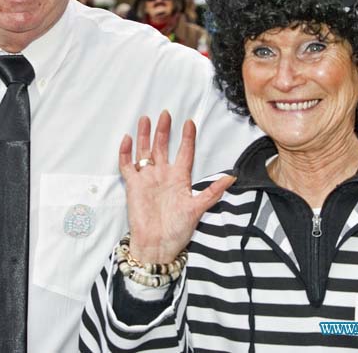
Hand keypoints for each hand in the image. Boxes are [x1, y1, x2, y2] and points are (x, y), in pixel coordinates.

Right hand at [119, 110, 235, 263]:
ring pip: (145, 151)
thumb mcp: (198, 209)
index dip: (187, 138)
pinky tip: (127, 139)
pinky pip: (127, 165)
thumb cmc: (177, 230)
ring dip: (145, 135)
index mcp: (179, 178)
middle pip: (163, 147)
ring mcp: (147, 179)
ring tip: (146, 119)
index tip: (189, 123)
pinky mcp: (134, 186)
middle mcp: (163, 175)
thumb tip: (232, 178)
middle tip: (165, 113)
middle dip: (164, 130)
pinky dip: (126, 153)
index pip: (184, 152)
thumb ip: (212, 191)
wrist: (157, 245)